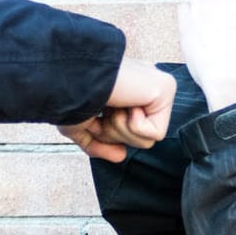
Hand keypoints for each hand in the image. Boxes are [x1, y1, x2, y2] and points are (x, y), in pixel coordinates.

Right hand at [60, 59, 174, 161]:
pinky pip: (156, 133)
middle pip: (138, 139)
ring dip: (121, 129)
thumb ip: (98, 144)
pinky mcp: (166, 88)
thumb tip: (121, 156)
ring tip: (112, 105)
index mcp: (127, 89)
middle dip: (113, 134)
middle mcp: (144, 85)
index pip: (127, 132)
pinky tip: (125, 102)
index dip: (107, 133)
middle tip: (103, 109)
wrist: (70, 78)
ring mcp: (157, 85)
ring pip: (147, 140)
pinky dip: (133, 125)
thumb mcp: (79, 126)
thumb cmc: (69, 93)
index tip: (94, 113)